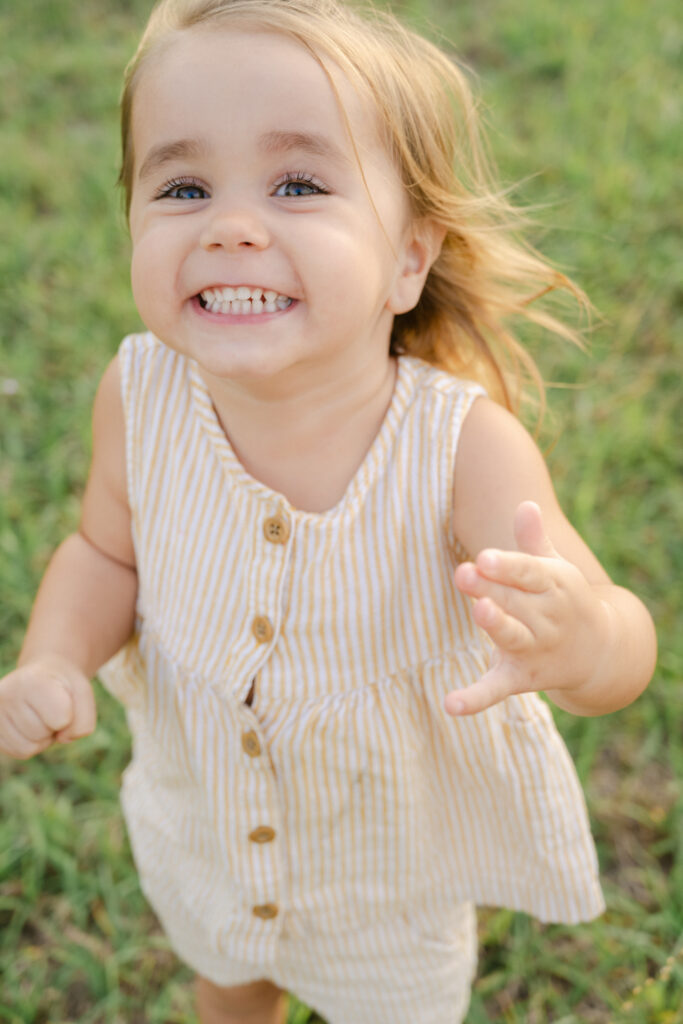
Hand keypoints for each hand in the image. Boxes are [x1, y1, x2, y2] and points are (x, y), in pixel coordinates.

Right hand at [0, 656, 95, 758]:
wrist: (41, 676)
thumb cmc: (63, 687)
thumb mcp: (83, 695)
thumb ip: (83, 723)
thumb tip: (61, 739)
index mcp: (32, 680)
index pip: (61, 719)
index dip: (69, 715)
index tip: (63, 698)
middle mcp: (6, 694)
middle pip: (42, 734)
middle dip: (53, 726)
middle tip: (49, 708)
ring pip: (29, 748)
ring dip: (42, 737)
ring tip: (39, 716)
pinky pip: (19, 752)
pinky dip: (30, 744)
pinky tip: (28, 725)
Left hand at [446, 501, 610, 715]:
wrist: (600, 653)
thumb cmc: (563, 599)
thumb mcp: (554, 569)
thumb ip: (534, 542)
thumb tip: (526, 504)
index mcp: (552, 586)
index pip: (527, 572)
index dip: (506, 565)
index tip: (484, 556)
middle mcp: (546, 618)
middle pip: (514, 601)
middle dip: (489, 589)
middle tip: (462, 573)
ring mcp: (534, 649)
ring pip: (512, 637)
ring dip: (496, 626)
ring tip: (479, 612)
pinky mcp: (520, 678)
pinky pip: (495, 690)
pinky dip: (474, 699)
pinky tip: (450, 705)